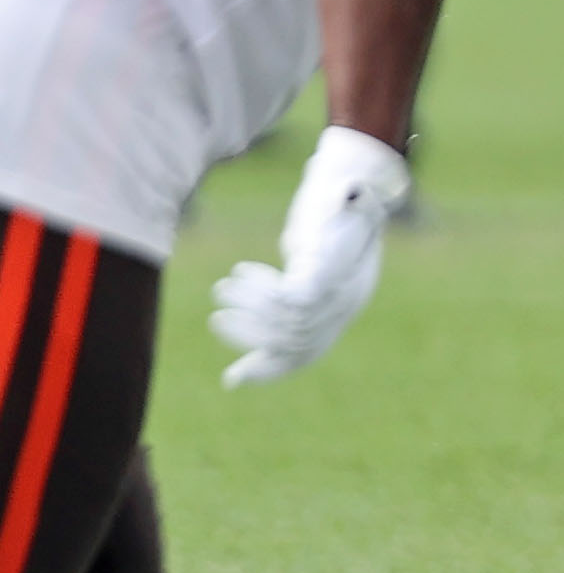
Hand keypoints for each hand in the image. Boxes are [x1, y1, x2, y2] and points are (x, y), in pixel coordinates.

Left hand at [213, 126, 413, 385]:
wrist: (353, 222)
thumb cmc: (344, 204)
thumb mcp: (350, 196)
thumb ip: (355, 196)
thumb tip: (355, 191)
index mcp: (347, 278)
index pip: (305, 296)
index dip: (268, 294)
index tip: (239, 273)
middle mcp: (343, 306)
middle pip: (292, 324)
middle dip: (251, 310)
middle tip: (220, 289)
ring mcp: (330, 319)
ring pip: (289, 347)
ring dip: (248, 335)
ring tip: (217, 318)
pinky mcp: (314, 326)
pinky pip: (291, 361)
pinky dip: (261, 371)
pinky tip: (232, 381)